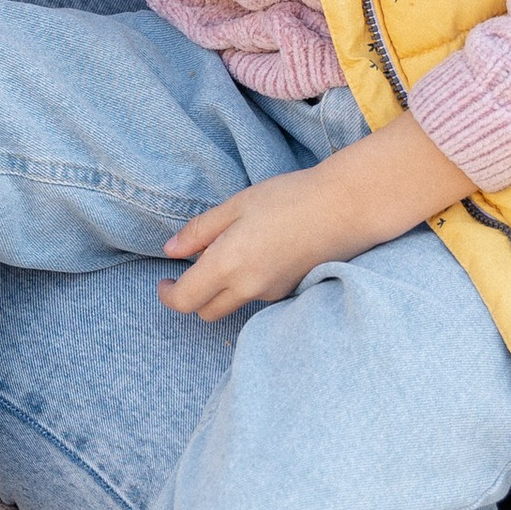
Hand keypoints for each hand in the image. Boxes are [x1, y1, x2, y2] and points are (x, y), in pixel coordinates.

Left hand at [161, 112, 473, 320]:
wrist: (346, 207)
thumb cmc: (289, 197)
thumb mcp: (236, 205)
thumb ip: (200, 231)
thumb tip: (171, 250)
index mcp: (228, 263)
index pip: (186, 300)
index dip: (168, 295)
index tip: (165, 282)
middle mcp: (248, 287)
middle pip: (207, 312)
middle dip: (194, 296)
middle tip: (192, 270)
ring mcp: (272, 294)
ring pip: (233, 305)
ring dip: (222, 291)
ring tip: (230, 254)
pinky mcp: (290, 291)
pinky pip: (257, 297)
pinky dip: (248, 285)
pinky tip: (260, 254)